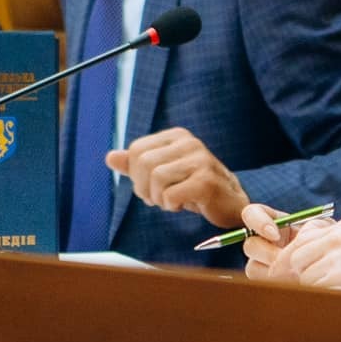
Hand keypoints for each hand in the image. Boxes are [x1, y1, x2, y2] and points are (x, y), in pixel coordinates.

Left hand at [109, 127, 247, 227]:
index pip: (136, 151)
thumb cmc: (195, 188)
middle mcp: (189, 142)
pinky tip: (183, 205)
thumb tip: (110, 157)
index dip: (136, 175)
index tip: (152, 187)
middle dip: (145, 188)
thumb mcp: (163, 174)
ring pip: (156, 179)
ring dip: (159, 198)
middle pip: (144, 164)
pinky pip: (170, 195)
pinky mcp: (206, 181)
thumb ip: (137, 165)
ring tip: (172, 201)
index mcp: (176, 136)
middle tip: (160, 198)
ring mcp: (200, 160)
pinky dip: (171, 205)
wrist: (230, 204)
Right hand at [239, 203, 331, 280]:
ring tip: (295, 275)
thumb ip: (312, 226)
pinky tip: (295, 284)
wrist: (330, 263)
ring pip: (252, 268)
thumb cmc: (327, 241)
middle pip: (250, 245)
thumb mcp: (323, 228)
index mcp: (273, 222)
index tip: (275, 234)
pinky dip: (277, 285)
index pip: (251, 214)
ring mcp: (261, 263)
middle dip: (267, 253)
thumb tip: (304, 235)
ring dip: (272, 272)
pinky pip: (262, 285)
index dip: (258, 222)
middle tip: (286, 260)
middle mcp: (262, 242)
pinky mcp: (265, 281)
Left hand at [275, 217, 340, 293]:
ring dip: (312, 284)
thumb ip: (327, 242)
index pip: (302, 239)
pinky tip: (336, 291)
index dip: (291, 256)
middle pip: (297, 256)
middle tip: (309, 279)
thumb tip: (292, 255)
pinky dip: (320, 292)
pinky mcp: (339, 276)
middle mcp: (337, 240)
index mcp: (340, 229)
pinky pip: (313, 287)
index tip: (286, 269)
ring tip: (333, 284)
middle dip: (299, 271)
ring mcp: (338, 258)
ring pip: (304, 275)